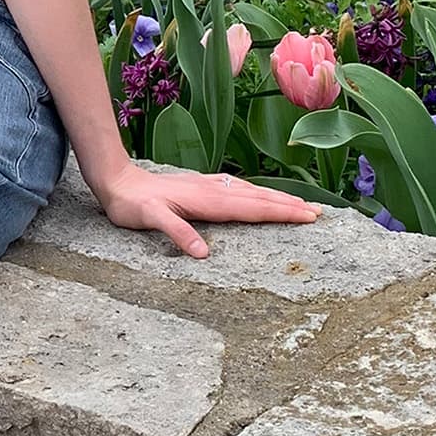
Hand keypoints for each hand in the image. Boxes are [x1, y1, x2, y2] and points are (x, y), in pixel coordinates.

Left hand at [92, 161, 323, 259]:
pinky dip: (256, 193)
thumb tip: (203, 253)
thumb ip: (176, 232)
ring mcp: (207, 186)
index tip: (308, 217)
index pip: (253, 207)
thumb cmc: (131, 204)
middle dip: (290, 205)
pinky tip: (259, 195)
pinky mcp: (200, 186)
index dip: (282, 212)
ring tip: (300, 204)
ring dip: (277, 198)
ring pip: (250, 192)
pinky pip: (237, 189)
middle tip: (320, 213)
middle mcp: (212, 190)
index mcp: (207, 200)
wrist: (115, 181)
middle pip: (259, 197)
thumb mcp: (149, 219)